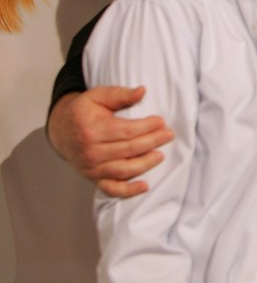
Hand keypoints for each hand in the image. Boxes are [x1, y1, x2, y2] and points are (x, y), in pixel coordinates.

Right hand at [46, 87, 173, 196]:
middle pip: (128, 149)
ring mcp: (91, 168)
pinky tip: (145, 186)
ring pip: (123, 170)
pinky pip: (111, 188)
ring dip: (145, 164)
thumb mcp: (97, 96)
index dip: (146, 127)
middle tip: (169, 135)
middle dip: (152, 142)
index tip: (161, 121)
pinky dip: (128, 191)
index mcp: (91, 130)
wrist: (61, 130)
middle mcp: (90, 152)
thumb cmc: (83, 111)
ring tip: (161, 155)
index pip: (126, 131)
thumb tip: (142, 91)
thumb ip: (120, 94)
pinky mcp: (93, 178)